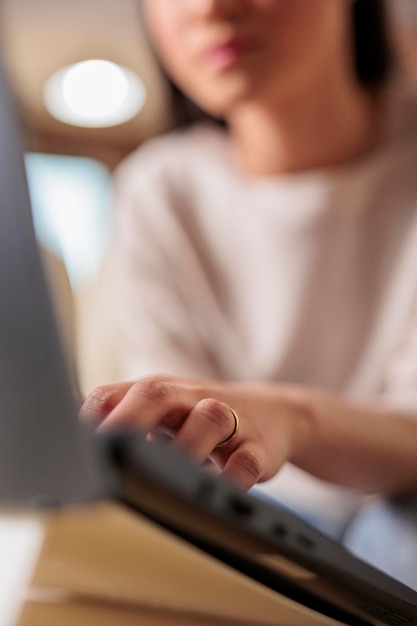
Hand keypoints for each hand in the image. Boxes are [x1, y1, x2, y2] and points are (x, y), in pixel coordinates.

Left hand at [81, 376, 313, 489]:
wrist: (274, 412)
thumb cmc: (201, 413)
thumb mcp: (159, 406)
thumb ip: (116, 410)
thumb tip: (70, 420)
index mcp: (158, 391)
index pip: (114, 393)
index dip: (91, 416)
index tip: (75, 444)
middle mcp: (189, 398)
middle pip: (155, 394)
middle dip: (128, 418)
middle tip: (108, 447)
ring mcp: (227, 420)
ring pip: (209, 419)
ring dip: (186, 445)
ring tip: (171, 472)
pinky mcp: (258, 446)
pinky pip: (248, 459)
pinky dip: (235, 474)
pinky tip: (222, 487)